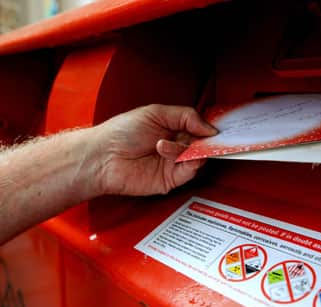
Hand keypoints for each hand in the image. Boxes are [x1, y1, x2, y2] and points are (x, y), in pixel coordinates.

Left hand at [93, 104, 216, 195]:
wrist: (104, 157)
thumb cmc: (122, 132)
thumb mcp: (156, 113)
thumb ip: (186, 116)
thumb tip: (209, 127)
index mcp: (173, 128)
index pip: (199, 128)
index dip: (208, 128)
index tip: (217, 127)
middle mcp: (175, 146)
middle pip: (203, 144)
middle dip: (204, 140)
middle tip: (205, 137)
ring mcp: (174, 163)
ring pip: (198, 157)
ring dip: (187, 149)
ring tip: (164, 144)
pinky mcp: (171, 179)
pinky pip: (190, 171)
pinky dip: (189, 162)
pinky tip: (172, 153)